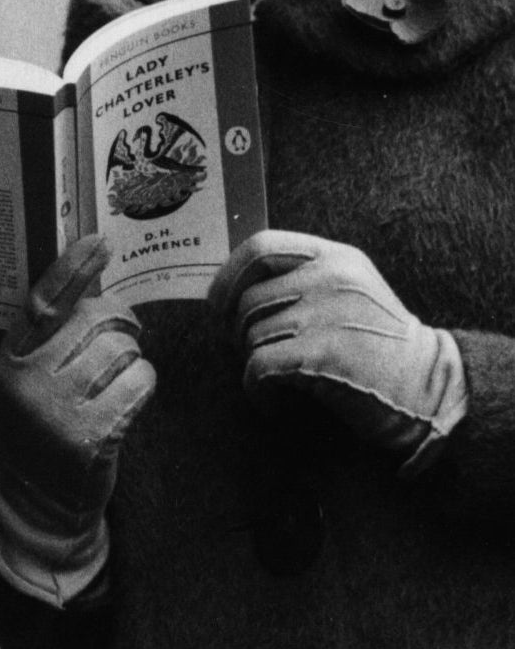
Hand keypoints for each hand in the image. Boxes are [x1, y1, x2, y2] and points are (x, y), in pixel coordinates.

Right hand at [0, 237, 155, 602]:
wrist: (41, 501)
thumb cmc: (44, 427)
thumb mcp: (31, 381)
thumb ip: (53, 338)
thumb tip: (94, 283)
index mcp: (10, 360)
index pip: (43, 303)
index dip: (72, 270)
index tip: (99, 242)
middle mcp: (28, 381)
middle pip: (95, 321)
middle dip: (121, 324)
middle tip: (124, 338)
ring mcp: (58, 410)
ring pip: (122, 350)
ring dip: (131, 361)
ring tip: (115, 382)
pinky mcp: (92, 436)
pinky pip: (139, 383)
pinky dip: (142, 387)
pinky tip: (125, 404)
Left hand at [210, 230, 466, 472]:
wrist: (428, 388)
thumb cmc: (379, 346)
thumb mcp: (348, 291)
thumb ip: (302, 279)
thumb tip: (230, 291)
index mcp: (335, 257)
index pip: (260, 246)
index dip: (228, 277)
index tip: (219, 307)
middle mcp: (330, 277)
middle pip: (247, 300)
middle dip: (236, 334)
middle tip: (250, 356)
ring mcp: (327, 314)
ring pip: (250, 336)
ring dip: (252, 366)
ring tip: (275, 382)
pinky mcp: (321, 353)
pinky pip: (258, 367)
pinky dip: (258, 391)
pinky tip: (276, 402)